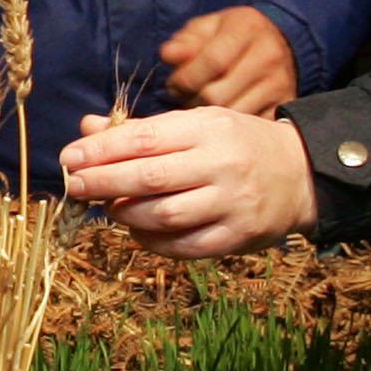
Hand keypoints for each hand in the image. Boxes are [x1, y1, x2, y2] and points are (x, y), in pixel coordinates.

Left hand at [57, 108, 317, 259]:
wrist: (301, 172)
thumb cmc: (236, 144)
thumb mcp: (197, 124)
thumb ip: (143, 130)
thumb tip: (87, 128)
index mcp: (207, 129)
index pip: (144, 139)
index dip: (102, 150)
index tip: (70, 158)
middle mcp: (221, 165)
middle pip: (150, 178)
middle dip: (104, 182)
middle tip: (76, 185)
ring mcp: (231, 203)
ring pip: (165, 216)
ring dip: (127, 214)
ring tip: (110, 207)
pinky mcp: (238, 235)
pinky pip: (185, 246)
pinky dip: (153, 241)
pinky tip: (138, 231)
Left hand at [160, 5, 297, 114]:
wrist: (282, 40)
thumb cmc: (234, 34)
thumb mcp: (208, 28)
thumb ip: (186, 41)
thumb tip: (168, 55)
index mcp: (247, 29)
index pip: (212, 61)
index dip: (185, 78)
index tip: (174, 84)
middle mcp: (268, 55)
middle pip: (218, 94)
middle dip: (192, 100)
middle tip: (184, 98)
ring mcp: (279, 83)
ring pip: (232, 114)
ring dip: (208, 118)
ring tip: (199, 107)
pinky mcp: (284, 104)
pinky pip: (249, 124)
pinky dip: (230, 126)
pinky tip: (221, 117)